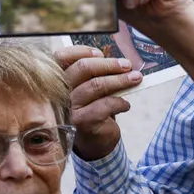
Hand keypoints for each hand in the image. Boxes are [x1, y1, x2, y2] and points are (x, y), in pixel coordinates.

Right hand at [54, 44, 138, 161]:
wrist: (93, 142)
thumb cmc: (92, 110)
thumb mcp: (89, 89)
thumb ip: (94, 74)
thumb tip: (117, 61)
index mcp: (58, 80)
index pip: (61, 57)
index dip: (81, 51)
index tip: (100, 53)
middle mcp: (59, 93)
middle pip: (82, 68)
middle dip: (108, 64)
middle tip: (127, 65)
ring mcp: (69, 108)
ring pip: (96, 85)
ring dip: (120, 81)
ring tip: (136, 79)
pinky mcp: (81, 122)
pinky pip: (105, 105)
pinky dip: (120, 102)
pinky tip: (126, 105)